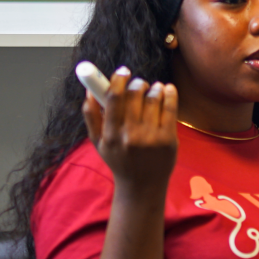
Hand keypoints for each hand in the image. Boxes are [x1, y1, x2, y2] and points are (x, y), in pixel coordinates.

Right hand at [82, 67, 177, 196]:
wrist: (142, 186)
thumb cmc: (119, 160)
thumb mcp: (99, 143)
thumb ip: (91, 116)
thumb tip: (89, 91)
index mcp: (110, 135)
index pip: (113, 98)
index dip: (118, 80)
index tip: (123, 71)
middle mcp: (129, 136)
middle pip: (134, 95)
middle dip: (138, 83)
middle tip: (140, 83)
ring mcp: (150, 138)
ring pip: (153, 99)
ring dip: (154, 88)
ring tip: (154, 89)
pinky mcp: (168, 140)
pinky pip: (170, 109)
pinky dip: (169, 94)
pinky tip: (167, 89)